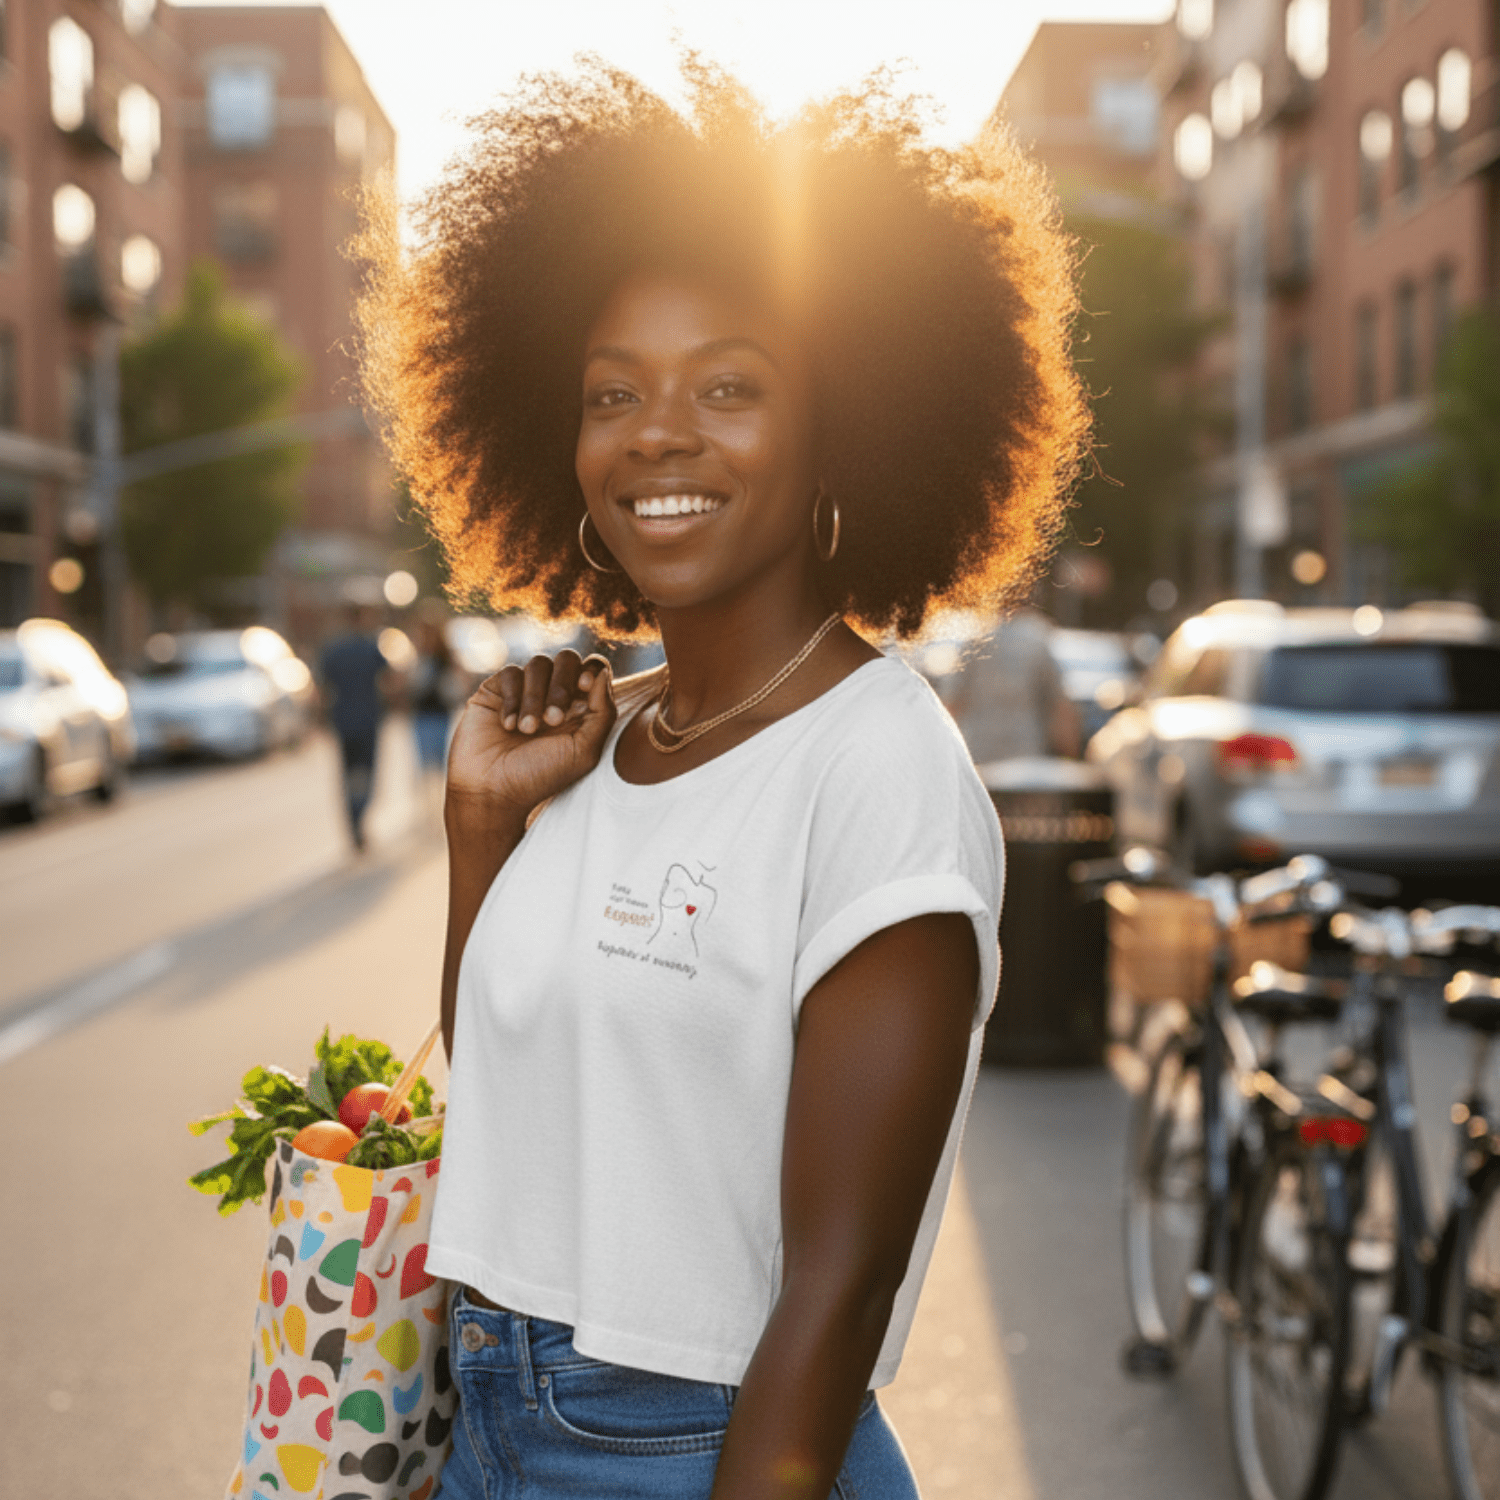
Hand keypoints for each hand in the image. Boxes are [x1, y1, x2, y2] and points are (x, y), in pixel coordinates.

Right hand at [446, 650, 614, 823]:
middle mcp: (553, 695)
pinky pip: (511, 673)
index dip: (591, 670)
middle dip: (562, 685)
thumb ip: (603, 712)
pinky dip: (513, 699)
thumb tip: (603, 672)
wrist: (492, 790)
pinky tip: (508, 727)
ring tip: (527, 730)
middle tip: (553, 720)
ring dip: (535, 698)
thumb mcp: (584, 751)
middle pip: (567, 658)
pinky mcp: (496, 691)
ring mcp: (524, 691)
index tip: (585, 688)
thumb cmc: (540, 777)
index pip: (592, 668)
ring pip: (538, 664)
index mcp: (579, 707)